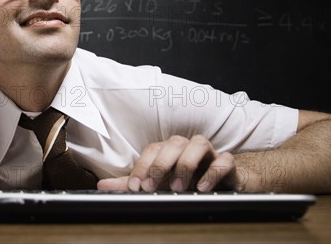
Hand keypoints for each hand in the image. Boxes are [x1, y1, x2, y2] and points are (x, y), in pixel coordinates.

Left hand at [98, 135, 239, 191]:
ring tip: (178, 187)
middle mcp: (187, 147)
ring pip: (198, 144)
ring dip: (186, 164)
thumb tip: (102, 184)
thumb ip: (132, 184)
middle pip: (172, 144)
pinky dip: (213, 172)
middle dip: (160, 165)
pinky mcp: (228, 163)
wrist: (226, 183)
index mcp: (169, 150)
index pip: (152, 150)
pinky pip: (224, 160)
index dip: (142, 166)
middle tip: (151, 187)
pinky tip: (202, 187)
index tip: (136, 187)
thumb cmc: (188, 180)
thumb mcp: (158, 184)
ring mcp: (209, 153)